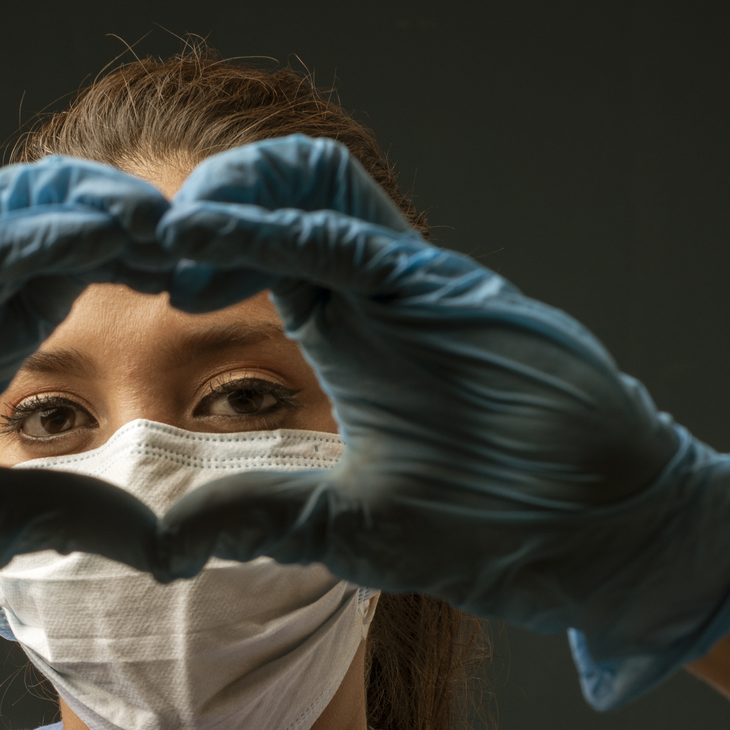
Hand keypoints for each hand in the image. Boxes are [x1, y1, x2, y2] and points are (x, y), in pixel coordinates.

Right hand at [0, 157, 176, 629]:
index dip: (153, 267)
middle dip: (150, 222)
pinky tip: (104, 229)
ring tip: (179, 221)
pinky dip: (42, 229)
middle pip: (69, 223)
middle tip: (227, 236)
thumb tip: (161, 543)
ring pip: (28, 209)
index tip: (222, 285)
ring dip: (108, 205)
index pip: (80, 276)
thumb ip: (60, 516)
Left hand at [155, 136, 729, 708]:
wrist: (605, 537)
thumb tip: (166, 544)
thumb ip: (260, 515)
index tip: (128, 292)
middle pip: (273, 195)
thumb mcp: (343, 525)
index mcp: (349, 330)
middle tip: (124, 251)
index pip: (254, 253)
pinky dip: (272, 229)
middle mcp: (377, 290)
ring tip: (164, 239)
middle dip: (192, 210)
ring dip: (226, 196)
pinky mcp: (449, 293)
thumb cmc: (497, 525)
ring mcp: (414, 283)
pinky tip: (207, 247)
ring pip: (309, 184)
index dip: (189, 259)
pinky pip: (350, 235)